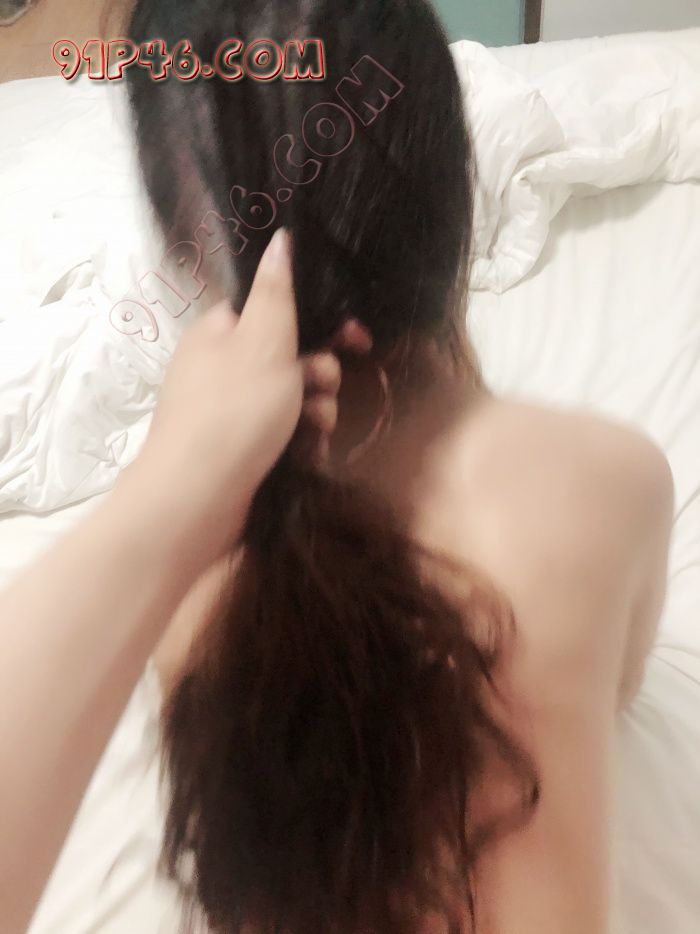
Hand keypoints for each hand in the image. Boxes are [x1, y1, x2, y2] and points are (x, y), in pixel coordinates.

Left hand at [131, 229, 369, 562]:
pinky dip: (300, 441)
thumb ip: (277, 292)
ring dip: (315, 410)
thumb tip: (281, 238)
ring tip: (313, 427)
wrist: (198, 498)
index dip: (315, 321)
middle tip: (322, 386)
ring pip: (291, 399)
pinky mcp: (240, 450)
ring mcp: (229, 412)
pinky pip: (283, 434)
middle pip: (289, 357)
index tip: (352, 336)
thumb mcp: (263, 341)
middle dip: (318, 373)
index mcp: (220, 332)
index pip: (273, 311)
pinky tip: (307, 452)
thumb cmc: (234, 411)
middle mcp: (221, 368)